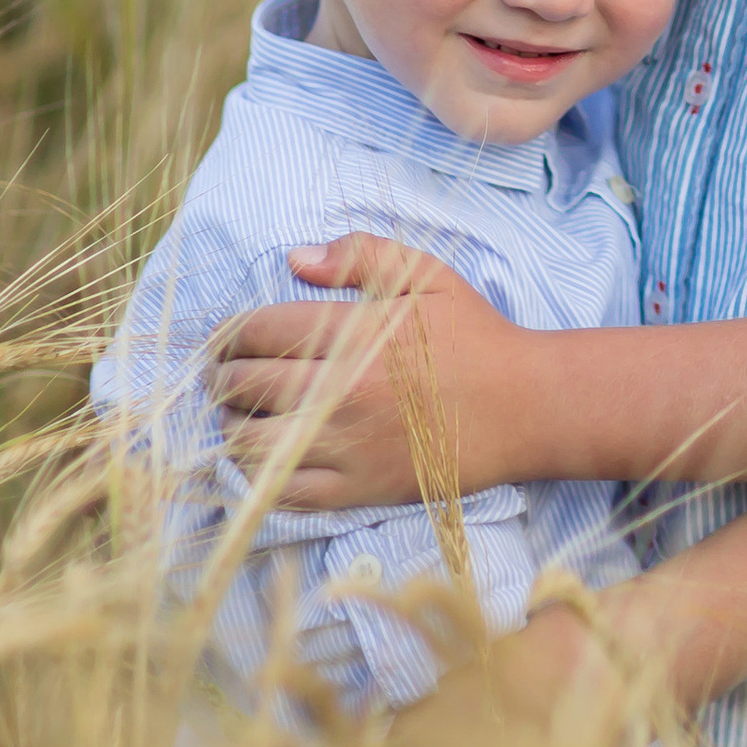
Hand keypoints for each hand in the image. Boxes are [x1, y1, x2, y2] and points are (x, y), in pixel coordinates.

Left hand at [205, 237, 534, 509]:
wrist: (524, 407)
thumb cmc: (473, 336)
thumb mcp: (427, 275)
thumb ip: (361, 255)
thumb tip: (295, 259)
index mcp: (355, 336)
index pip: (258, 332)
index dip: (229, 333)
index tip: (226, 338)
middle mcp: (342, 393)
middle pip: (244, 385)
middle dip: (221, 376)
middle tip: (222, 373)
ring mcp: (347, 448)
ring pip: (249, 442)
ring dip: (229, 424)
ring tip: (235, 412)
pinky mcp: (357, 491)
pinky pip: (281, 491)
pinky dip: (255, 473)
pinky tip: (260, 453)